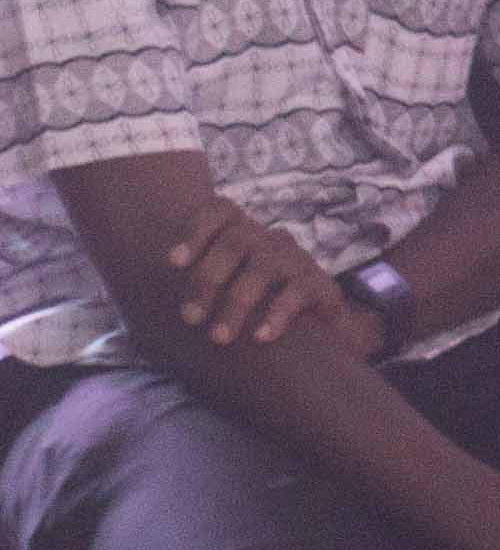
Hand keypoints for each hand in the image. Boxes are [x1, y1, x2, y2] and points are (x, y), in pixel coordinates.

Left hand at [163, 199, 356, 351]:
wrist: (305, 337)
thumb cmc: (242, 316)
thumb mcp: (210, 303)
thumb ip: (178, 302)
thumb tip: (130, 320)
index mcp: (237, 236)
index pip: (220, 211)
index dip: (196, 230)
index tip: (173, 262)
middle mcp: (267, 241)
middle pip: (238, 240)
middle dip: (209, 278)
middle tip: (189, 318)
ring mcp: (295, 261)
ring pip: (267, 264)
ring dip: (238, 301)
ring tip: (218, 337)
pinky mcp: (320, 285)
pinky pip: (300, 290)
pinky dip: (278, 312)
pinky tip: (260, 337)